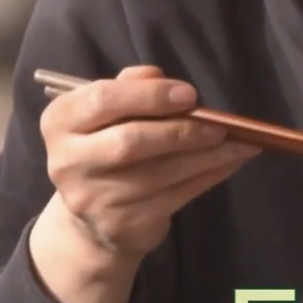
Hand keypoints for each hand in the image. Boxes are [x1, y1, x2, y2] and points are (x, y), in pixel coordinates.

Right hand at [28, 65, 257, 302]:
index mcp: (61, 122)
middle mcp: (68, 161)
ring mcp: (92, 198)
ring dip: (209, 156)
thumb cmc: (108, 146)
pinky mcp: (122, 224)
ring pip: (161, 173)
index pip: (101, 100)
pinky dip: (210, 175)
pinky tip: (230, 162)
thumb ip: (132, 87)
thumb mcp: (110, 112)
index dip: (150, 96)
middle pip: (130, 142)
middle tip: (220, 125)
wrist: (92, 219)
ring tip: (241, 142)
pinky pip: (177, 195)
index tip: (190, 95)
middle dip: (183, 131)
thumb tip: (162, 77)